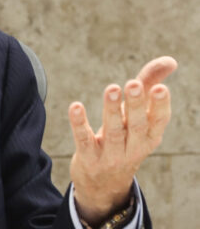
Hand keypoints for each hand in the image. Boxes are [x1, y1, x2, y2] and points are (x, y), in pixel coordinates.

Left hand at [68, 56, 176, 224]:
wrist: (104, 185)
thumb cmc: (125, 138)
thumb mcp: (138, 116)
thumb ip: (149, 85)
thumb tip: (170, 60)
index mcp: (149, 136)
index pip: (159, 120)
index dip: (160, 105)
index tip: (160, 88)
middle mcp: (134, 147)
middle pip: (137, 125)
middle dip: (136, 105)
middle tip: (133, 84)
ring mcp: (112, 155)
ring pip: (113, 132)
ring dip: (112, 110)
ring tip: (112, 88)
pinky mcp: (89, 158)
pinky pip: (84, 140)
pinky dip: (80, 124)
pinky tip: (76, 106)